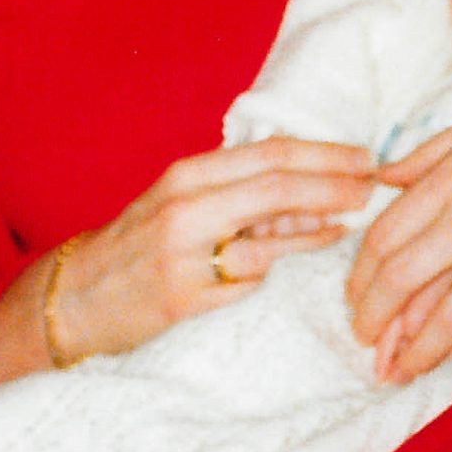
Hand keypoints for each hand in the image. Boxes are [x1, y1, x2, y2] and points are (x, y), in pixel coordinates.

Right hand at [48, 137, 374, 361]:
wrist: (77, 295)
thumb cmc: (138, 243)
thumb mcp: (179, 202)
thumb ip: (235, 191)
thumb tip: (308, 186)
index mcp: (186, 176)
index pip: (269, 153)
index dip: (324, 154)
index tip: (364, 156)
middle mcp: (185, 208)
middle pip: (277, 186)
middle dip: (334, 184)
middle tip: (374, 187)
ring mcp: (185, 254)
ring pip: (270, 237)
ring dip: (318, 226)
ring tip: (350, 220)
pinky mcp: (186, 298)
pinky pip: (250, 280)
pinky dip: (279, 264)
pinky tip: (300, 255)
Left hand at [344, 79, 451, 384]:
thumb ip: (429, 152)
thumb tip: (385, 176)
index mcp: (447, 180)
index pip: (381, 241)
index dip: (360, 277)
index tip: (355, 297)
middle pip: (398, 284)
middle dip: (372, 319)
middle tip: (364, 340)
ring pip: (443, 318)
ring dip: (413, 351)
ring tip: (395, 370)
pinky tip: (449, 356)